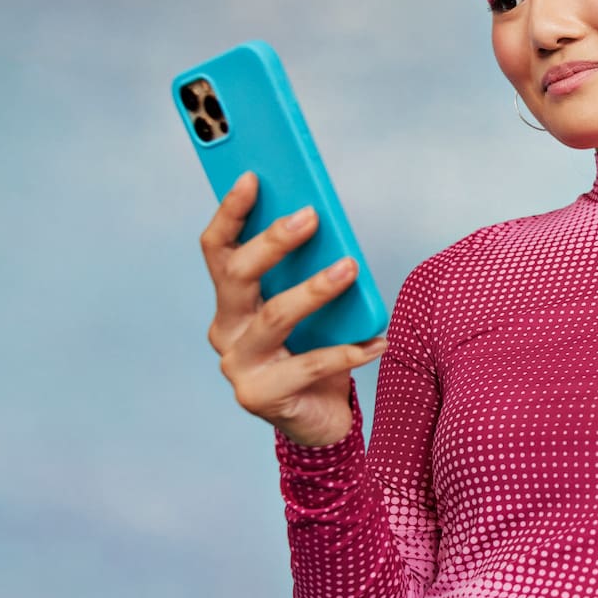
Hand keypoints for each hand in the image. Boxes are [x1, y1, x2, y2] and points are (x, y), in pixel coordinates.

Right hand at [200, 171, 385, 445]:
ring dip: (314, 289)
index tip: (252, 176)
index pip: (218, 249)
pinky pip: (311, 365)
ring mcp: (239, 365)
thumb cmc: (314, 352)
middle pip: (238, 276)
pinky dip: (350, 351)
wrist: (318, 421)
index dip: (231, 212)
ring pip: (275, 317)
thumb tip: (327, 223)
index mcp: (231, 302)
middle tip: (310, 216)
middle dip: (272, 241)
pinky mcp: (261, 396)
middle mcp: (226, 330)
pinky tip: (379, 341)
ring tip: (350, 267)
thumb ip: (307, 273)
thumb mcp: (311, 309)